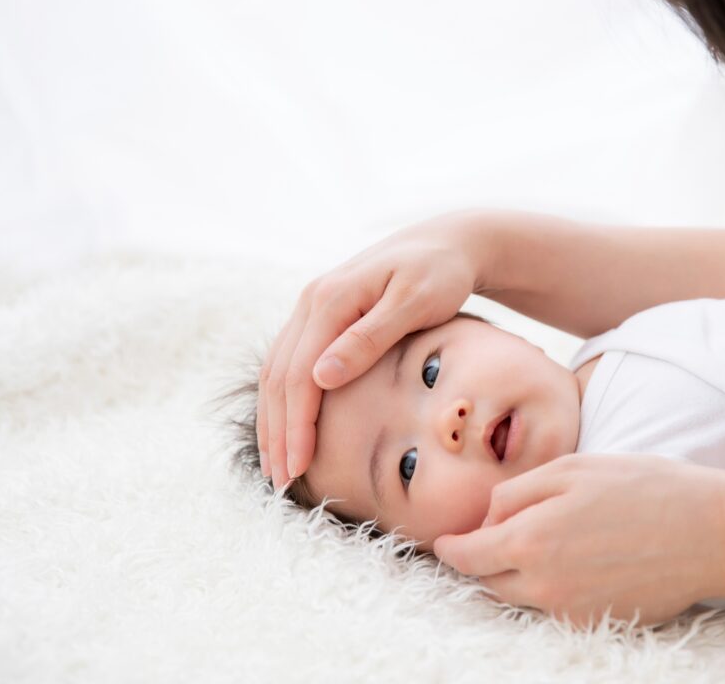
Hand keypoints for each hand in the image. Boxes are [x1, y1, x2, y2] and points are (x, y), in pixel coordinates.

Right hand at [258, 212, 486, 488]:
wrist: (450, 241)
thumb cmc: (441, 273)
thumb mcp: (414, 303)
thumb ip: (369, 339)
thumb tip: (321, 377)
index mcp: (330, 300)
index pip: (299, 375)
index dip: (295, 426)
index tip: (298, 469)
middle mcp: (311, 301)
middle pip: (279, 377)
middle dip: (277, 432)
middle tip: (281, 482)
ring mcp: (313, 306)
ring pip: (277, 371)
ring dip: (273, 420)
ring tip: (277, 465)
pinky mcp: (323, 314)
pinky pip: (290, 362)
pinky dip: (284, 400)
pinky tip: (289, 428)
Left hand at [433, 454, 724, 626]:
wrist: (710, 533)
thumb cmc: (643, 487)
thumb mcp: (572, 467)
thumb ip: (518, 492)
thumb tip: (487, 518)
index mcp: (530, 539)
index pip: (467, 556)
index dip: (451, 549)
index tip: (444, 543)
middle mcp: (543, 584)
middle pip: (489, 582)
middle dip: (483, 562)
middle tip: (492, 538)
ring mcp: (570, 610)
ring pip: (521, 597)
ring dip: (516, 576)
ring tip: (541, 545)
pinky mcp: (596, 623)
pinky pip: (555, 609)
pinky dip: (552, 589)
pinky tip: (579, 561)